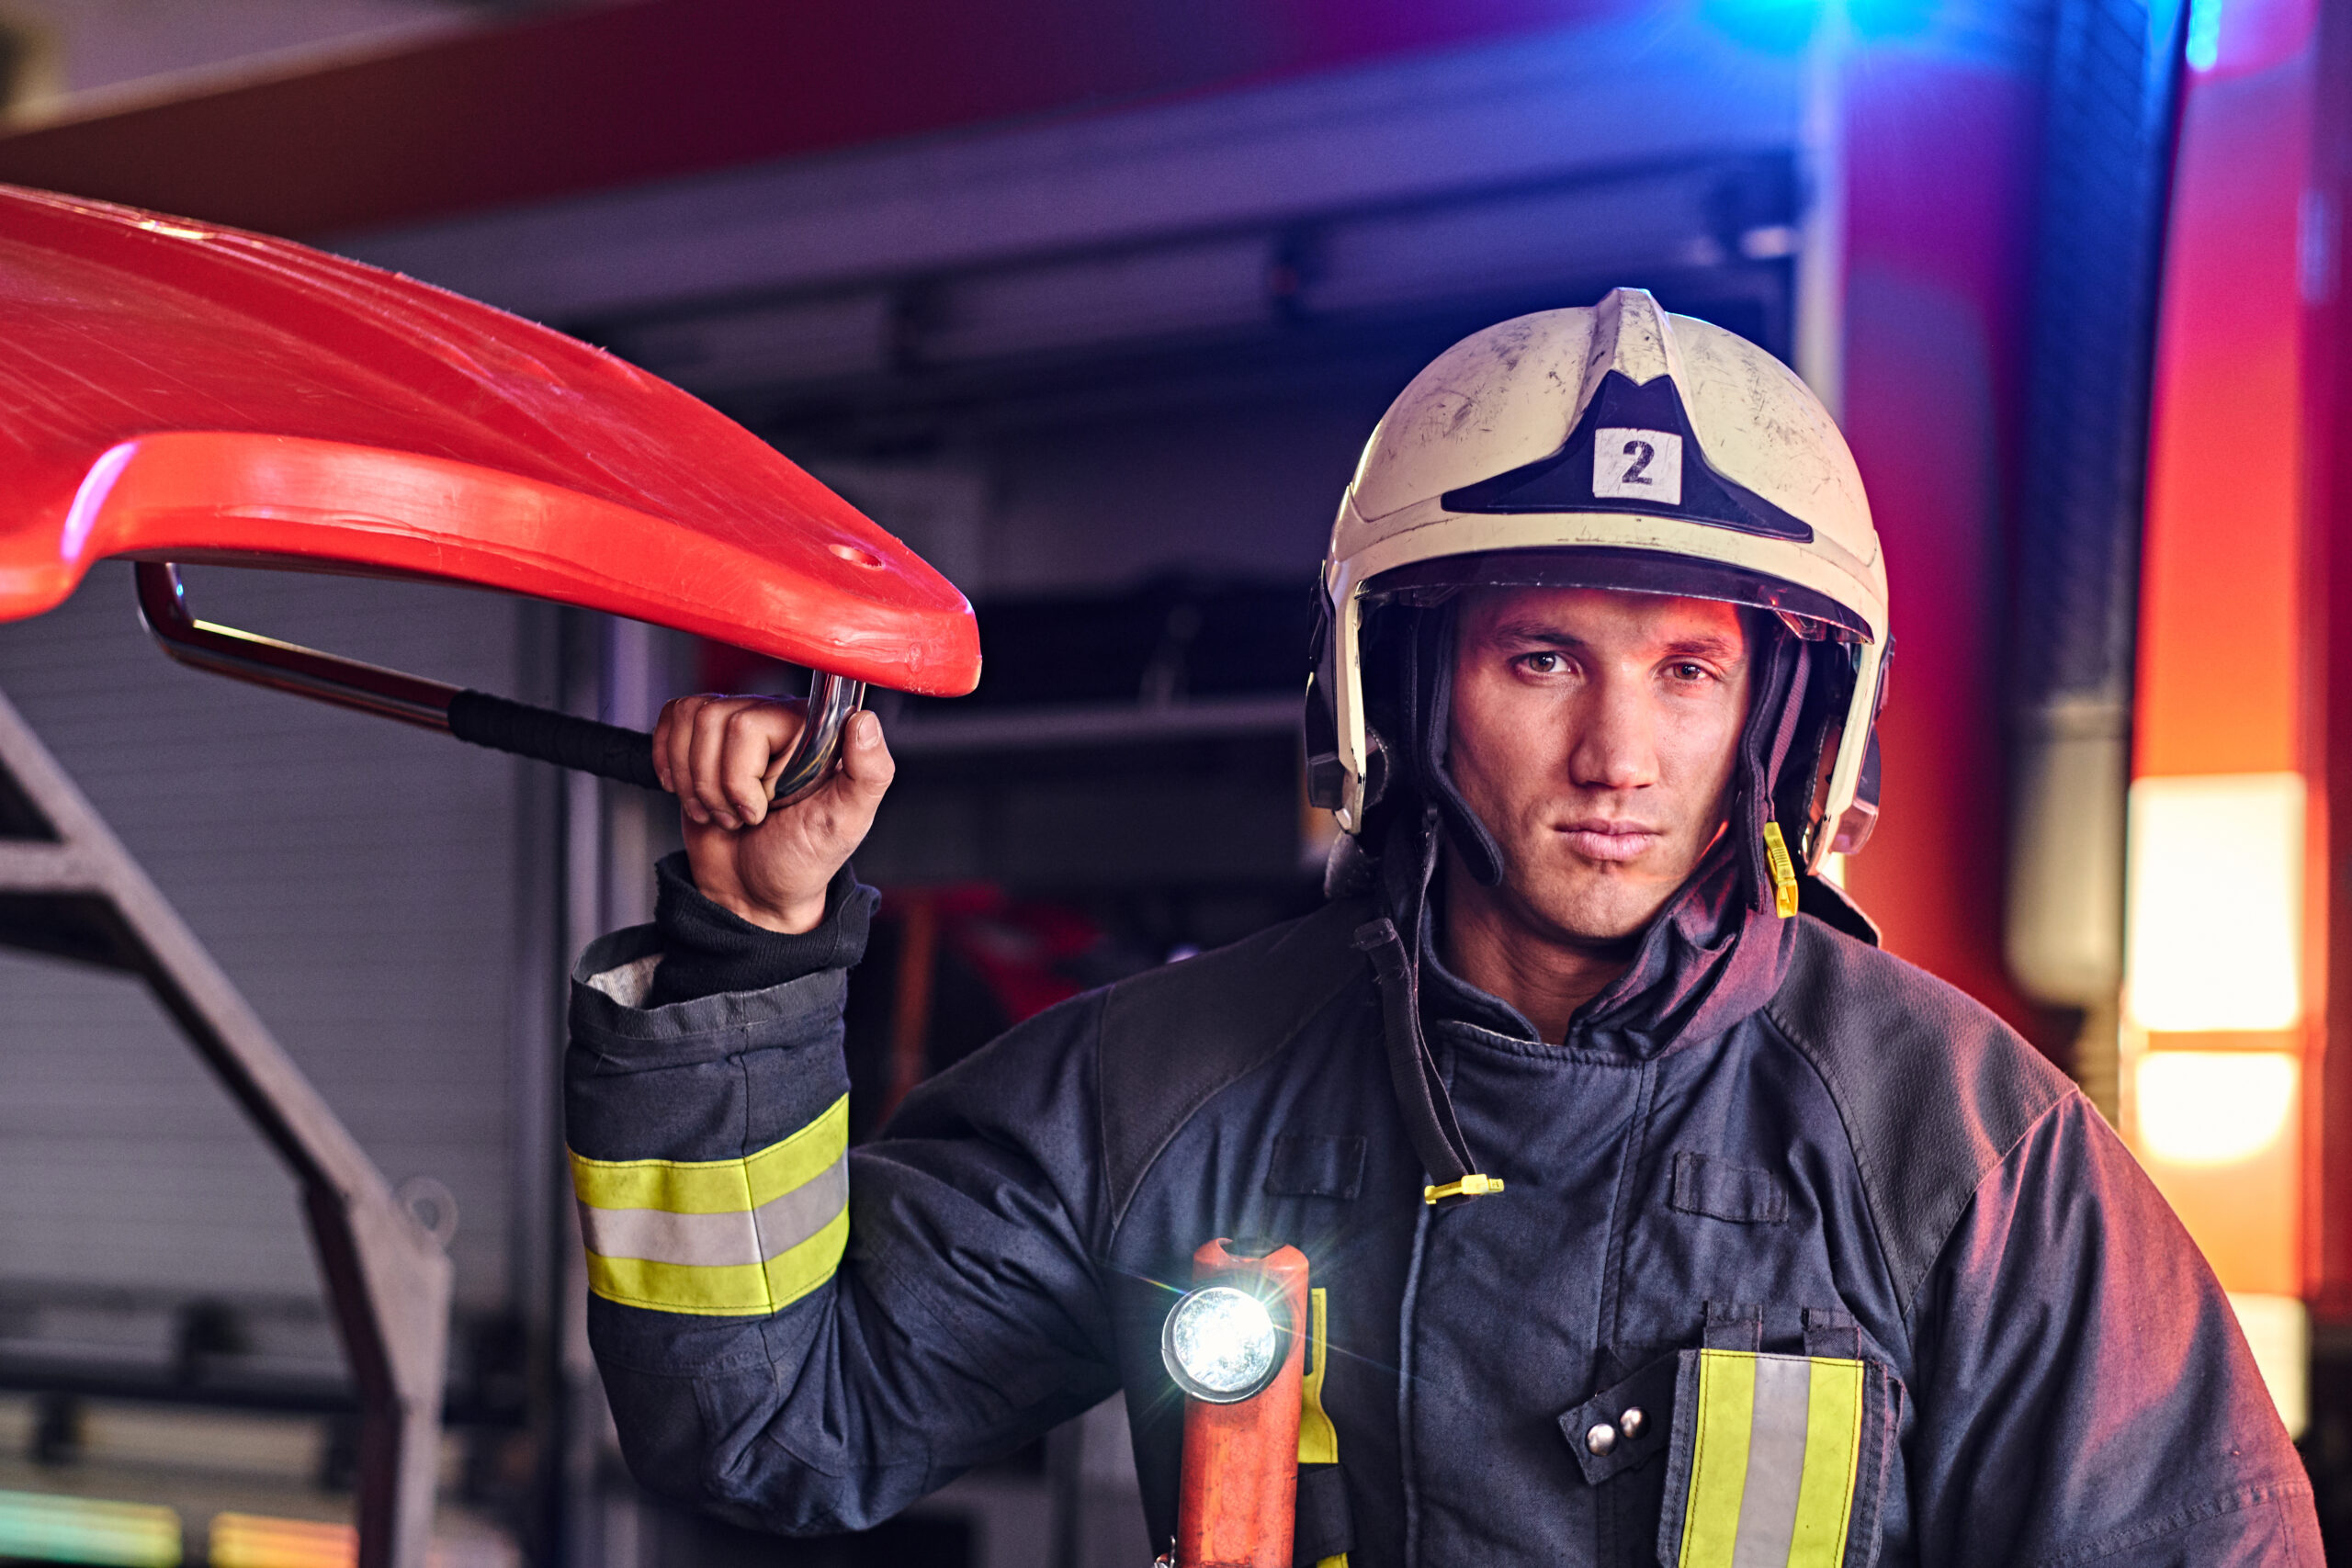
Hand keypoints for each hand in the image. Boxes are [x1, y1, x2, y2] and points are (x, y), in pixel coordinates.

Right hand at [652, 694, 894, 934]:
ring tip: (727, 811)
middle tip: (747, 817)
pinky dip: (670, 761)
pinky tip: (690, 791)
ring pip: (690, 722)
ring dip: (698, 784)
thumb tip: (865, 720)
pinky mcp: (705, 738)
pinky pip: (673, 718)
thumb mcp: (845, 825)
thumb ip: (869, 774)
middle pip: (713, 722)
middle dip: (720, 787)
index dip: (744, 776)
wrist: (755, 892)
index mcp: (815, 729)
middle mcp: (777, 718)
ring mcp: (739, 726)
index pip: (750, 724)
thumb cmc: (802, 861)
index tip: (768, 806)